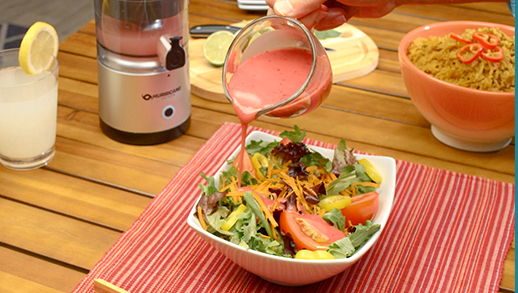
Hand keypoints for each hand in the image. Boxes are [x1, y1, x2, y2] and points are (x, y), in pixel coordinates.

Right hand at [266, 0, 396, 29]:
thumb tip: (280, 11)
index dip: (284, 8)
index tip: (302, 11)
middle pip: (285, 10)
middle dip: (304, 16)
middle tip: (320, 13)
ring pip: (301, 20)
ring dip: (320, 20)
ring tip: (337, 11)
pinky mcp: (326, 8)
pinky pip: (316, 24)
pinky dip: (330, 23)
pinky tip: (343, 14)